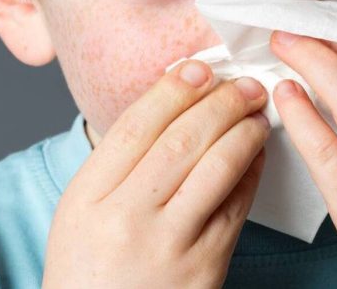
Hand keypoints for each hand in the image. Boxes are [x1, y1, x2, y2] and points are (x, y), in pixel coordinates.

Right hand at [42, 61, 270, 288]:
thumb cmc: (89, 271)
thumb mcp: (79, 212)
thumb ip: (115, 163)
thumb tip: (170, 103)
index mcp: (87, 198)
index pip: (136, 127)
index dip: (172, 91)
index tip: (198, 68)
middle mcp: (125, 219)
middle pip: (180, 141)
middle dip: (218, 103)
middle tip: (242, 83)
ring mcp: (168, 246)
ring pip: (215, 169)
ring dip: (243, 132)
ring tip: (256, 111)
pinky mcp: (204, 268)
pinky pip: (235, 206)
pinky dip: (251, 171)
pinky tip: (256, 152)